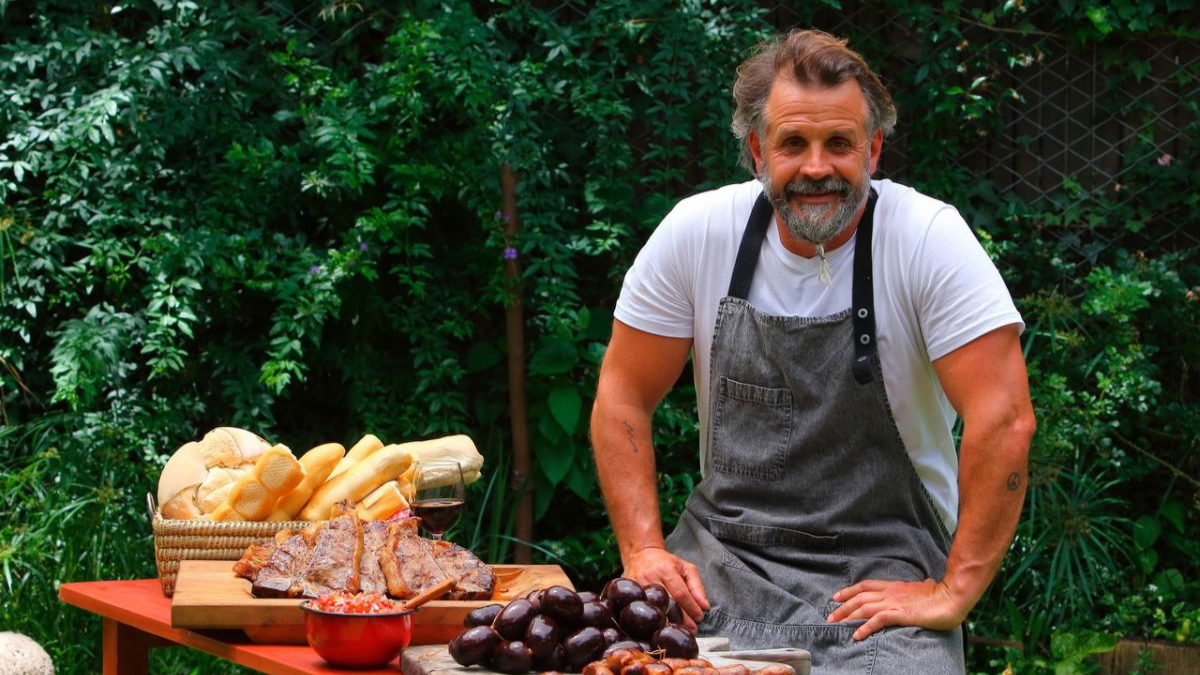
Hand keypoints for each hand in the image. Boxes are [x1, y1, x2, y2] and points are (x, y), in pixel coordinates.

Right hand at [623, 546, 710, 631]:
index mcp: (666, 570)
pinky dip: (655, 620)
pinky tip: (663, 628)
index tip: (700, 618)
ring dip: (670, 624)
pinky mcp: (630, 594)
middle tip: (692, 630)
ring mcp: (638, 587)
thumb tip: (705, 607)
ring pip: (656, 610)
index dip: (691, 608)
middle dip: (683, 620)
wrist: (640, 554)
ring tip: (680, 631)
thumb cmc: (666, 562)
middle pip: (668, 604)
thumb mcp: (686, 568)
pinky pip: (644, 611)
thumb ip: (697, 586)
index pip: (681, 594)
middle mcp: (650, 578)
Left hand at [826, 578, 966, 640]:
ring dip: (847, 616)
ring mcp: (894, 602)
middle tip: (830, 617)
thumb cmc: (940, 595)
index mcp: (894, 586)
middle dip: (842, 607)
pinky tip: (856, 635)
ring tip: (836, 625)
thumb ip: (921, 587)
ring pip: (864, 607)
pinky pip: (877, 620)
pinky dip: (865, 627)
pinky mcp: (900, 614)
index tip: (836, 597)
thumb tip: (926, 583)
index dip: (849, 591)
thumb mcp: (925, 588)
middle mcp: (890, 592)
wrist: (951, 598)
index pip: (865, 586)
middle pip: (859, 597)